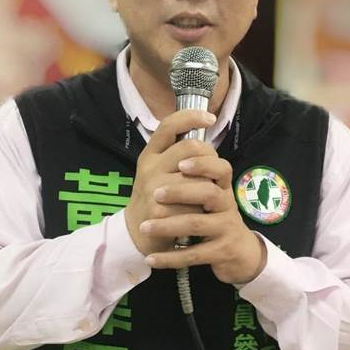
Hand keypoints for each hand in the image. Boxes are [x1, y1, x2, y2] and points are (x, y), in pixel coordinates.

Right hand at [125, 109, 216, 256]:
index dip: (191, 116)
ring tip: (209, 191)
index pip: (169, 125)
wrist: (137, 233)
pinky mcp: (162, 211)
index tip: (209, 118)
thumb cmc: (155, 197)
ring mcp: (154, 188)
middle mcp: (150, 167)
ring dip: (211, 183)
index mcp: (150, 154)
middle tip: (213, 170)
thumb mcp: (158, 170)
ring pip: (198, 174)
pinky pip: (196, 202)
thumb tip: (205, 132)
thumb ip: (176, 154)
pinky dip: (204, 207)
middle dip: (210, 156)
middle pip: (191, 147)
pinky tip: (201, 211)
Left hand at [137, 149, 267, 284]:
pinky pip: (194, 255)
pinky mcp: (222, 252)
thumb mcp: (209, 191)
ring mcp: (226, 229)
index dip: (202, 163)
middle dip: (179, 192)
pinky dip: (170, 258)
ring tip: (145, 227)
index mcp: (221, 186)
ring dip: (168, 226)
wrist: (239, 252)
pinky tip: (151, 259)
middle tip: (155, 193)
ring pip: (196, 225)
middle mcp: (227, 204)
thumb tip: (171, 140)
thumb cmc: (215, 215)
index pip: (220, 167)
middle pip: (207, 192)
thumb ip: (193, 173)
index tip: (180, 163)